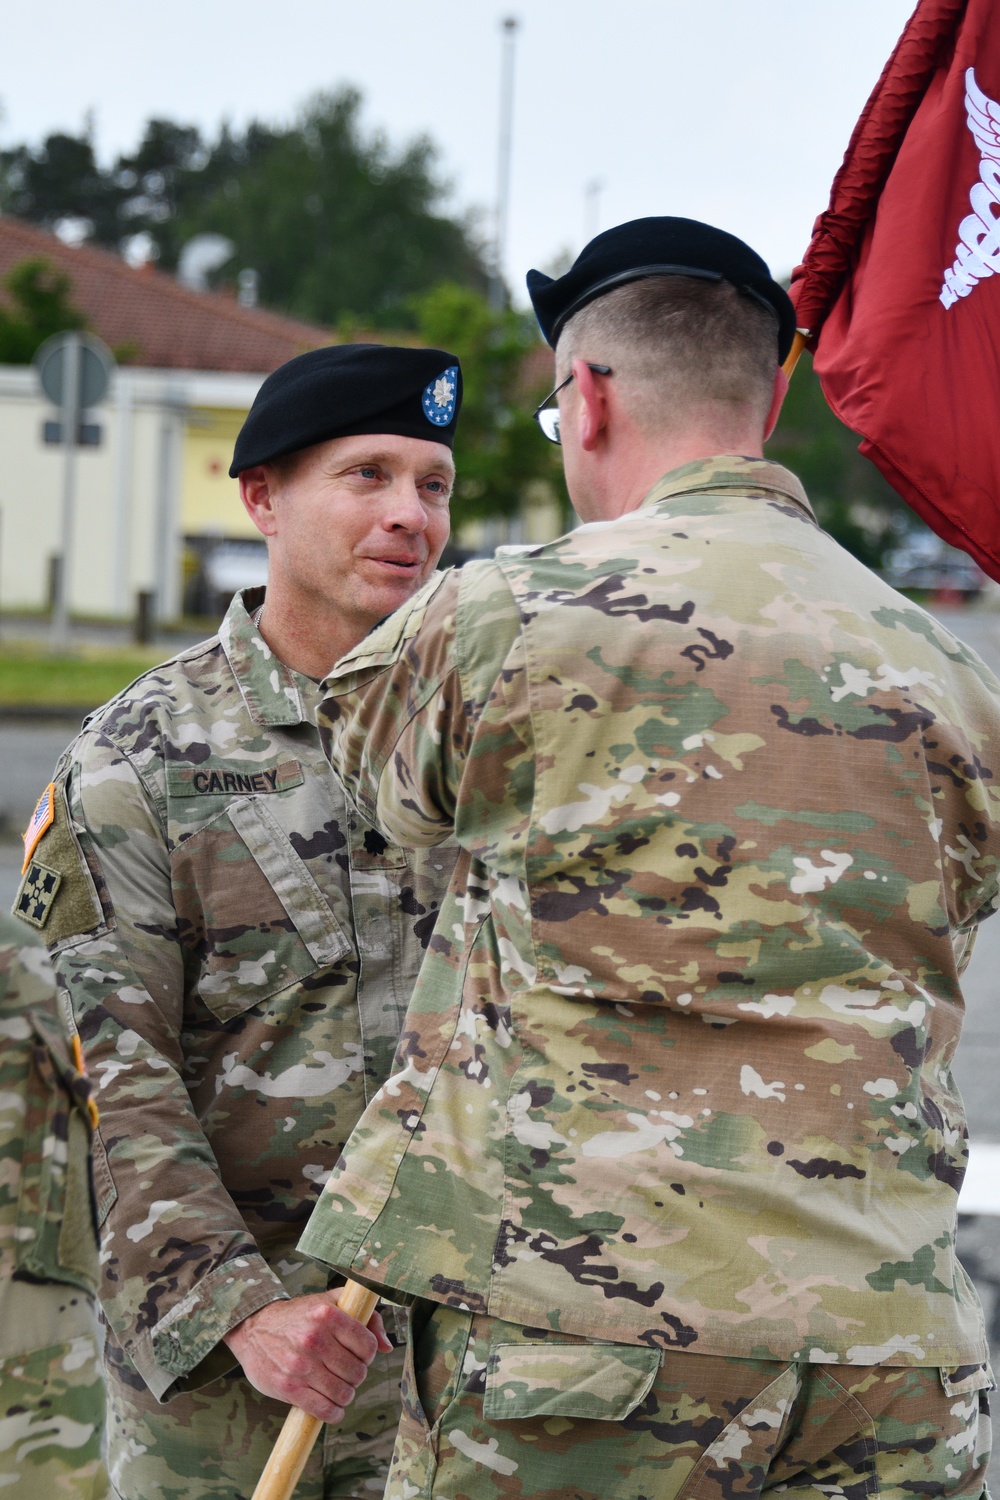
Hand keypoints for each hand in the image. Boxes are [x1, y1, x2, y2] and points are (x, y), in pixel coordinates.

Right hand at [223, 1290, 392, 1421]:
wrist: (253, 1329)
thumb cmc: (299, 1316)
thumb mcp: (330, 1303)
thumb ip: (364, 1318)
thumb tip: (387, 1346)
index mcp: (327, 1315)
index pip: (367, 1345)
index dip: (367, 1354)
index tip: (358, 1354)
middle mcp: (314, 1339)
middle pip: (357, 1372)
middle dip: (356, 1375)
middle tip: (346, 1372)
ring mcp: (300, 1365)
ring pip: (343, 1393)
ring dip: (345, 1395)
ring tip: (338, 1387)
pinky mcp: (288, 1387)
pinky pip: (323, 1410)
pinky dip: (333, 1413)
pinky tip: (331, 1406)